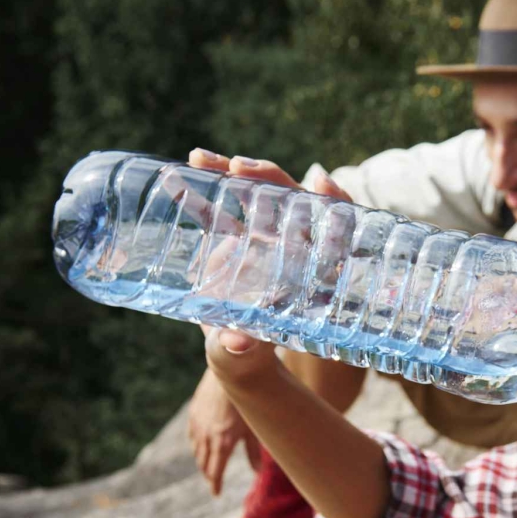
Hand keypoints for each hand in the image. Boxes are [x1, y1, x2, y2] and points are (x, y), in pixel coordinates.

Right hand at [187, 149, 354, 398]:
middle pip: (294, 202)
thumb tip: (238, 344)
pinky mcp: (237, 237)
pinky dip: (204, 190)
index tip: (321, 182)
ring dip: (233, 174)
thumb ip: (243, 352)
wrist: (233, 354)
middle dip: (271, 180)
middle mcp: (294, 250)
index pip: (335, 231)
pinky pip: (223, 208)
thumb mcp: (246, 357)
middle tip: (240, 168)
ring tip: (202, 159)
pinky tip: (181, 172)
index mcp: (312, 277)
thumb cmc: (248, 358)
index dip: (333, 204)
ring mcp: (265, 239)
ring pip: (257, 196)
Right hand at [187, 368, 258, 495]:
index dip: (215, 485)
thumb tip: (258, 472)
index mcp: (223, 443)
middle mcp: (207, 437)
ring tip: (209, 465)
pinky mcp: (193, 414)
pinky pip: (192, 436)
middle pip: (204, 464)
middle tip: (214, 480)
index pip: (215, 472)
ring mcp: (198, 425)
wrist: (229, 372)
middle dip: (209, 474)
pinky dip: (196, 445)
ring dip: (202, 461)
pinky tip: (201, 445)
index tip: (216, 494)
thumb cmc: (247, 400)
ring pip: (197, 451)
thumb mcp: (254, 427)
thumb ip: (253, 452)